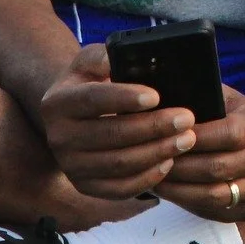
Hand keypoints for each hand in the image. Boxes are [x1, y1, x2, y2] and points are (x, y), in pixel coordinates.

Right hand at [34, 45, 199, 199]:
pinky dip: (147, 178)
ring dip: (157, 152)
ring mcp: (70, 166)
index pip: (93, 99)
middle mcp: (59, 137)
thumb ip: (102, 55)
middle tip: (187, 118)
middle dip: (153, 127)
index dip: (124, 98)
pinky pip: (120, 188)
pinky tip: (169, 162)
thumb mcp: (90, 62)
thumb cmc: (91, 84)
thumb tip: (114, 58)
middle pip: (111, 135)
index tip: (157, 96)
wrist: (74, 118)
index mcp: (57, 102)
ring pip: (119, 163)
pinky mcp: (85, 186)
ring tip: (187, 139)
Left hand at [153, 87, 244, 220]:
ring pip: (215, 196)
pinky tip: (173, 193)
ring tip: (154, 181)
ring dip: (180, 191)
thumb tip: (160, 103)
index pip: (225, 135)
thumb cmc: (244, 116)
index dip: (191, 139)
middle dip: (179, 167)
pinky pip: (217, 211)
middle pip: (217, 168)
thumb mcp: (230, 99)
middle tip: (149, 162)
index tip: (161, 137)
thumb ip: (202, 100)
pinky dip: (190, 204)